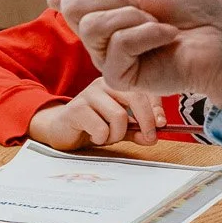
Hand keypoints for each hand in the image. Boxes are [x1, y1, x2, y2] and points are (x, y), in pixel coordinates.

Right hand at [29, 78, 165, 148]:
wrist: (60, 130)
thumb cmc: (91, 126)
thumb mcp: (119, 128)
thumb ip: (137, 131)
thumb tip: (153, 136)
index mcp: (116, 83)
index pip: (143, 89)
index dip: (156, 108)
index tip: (161, 124)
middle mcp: (103, 84)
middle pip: (135, 98)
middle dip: (146, 122)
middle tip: (147, 138)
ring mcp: (88, 95)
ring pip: (119, 116)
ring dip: (117, 134)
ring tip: (107, 137)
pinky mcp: (76, 109)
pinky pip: (101, 128)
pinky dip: (101, 138)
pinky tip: (93, 137)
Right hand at [48, 0, 221, 107]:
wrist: (221, 36)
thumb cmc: (192, 8)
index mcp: (100, 8)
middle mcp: (98, 33)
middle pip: (70, 6)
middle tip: (141, 3)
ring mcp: (107, 56)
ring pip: (92, 25)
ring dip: (134, 16)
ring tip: (157, 22)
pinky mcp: (120, 76)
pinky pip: (118, 44)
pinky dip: (149, 33)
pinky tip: (167, 36)